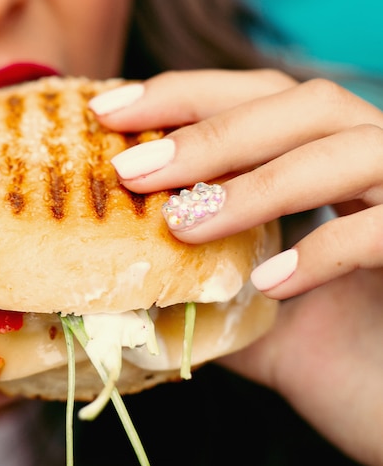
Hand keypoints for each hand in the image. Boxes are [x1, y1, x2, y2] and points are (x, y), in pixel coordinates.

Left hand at [91, 69, 382, 465]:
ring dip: (255, 184)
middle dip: (209, 133)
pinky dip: (323, 249)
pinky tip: (267, 283)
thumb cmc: (349, 369)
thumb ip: (203, 295)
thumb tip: (124, 286)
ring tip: (182, 225)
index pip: (261, 100)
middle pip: (304, 105)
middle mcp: (381, 167)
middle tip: (132, 169)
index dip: (184, 96)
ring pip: (345, 151)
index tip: (109, 111)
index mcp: (336, 168)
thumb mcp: (257, 323)